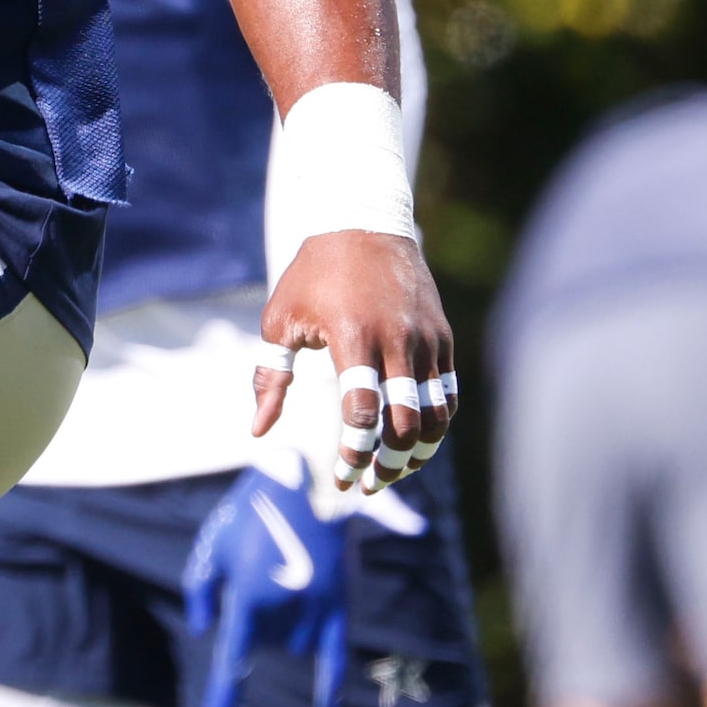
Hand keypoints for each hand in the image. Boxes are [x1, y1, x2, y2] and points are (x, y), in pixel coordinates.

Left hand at [185, 459, 399, 706]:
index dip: (225, 693)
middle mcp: (284, 604)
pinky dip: (329, 681)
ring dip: (284, 633)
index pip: (235, 656)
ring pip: (294, 646)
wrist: (304, 472)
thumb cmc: (250, 507)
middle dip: (258, 624)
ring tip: (282, 582)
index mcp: (247, 591)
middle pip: (266, 644)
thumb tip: (205, 629)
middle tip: (260, 575)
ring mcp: (316, 605)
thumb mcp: (212, 540)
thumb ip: (200, 588)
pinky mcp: (341, 600)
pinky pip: (336, 652)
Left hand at [255, 230, 456, 491]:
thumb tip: (258, 431)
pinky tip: (413, 441)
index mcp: (354, 337)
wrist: (363, 221)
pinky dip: (435, 425)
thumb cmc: (313, 273)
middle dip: (388, 466)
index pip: (363, 414)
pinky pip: (448, 394)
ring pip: (437, 416)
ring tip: (392, 472)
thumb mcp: (280, 319)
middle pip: (405, 424)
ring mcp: (426, 340)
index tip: (341, 477)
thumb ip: (272, 378)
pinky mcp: (443, 338)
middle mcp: (397, 341)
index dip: (354, 454)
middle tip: (367, 485)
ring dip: (417, 453)